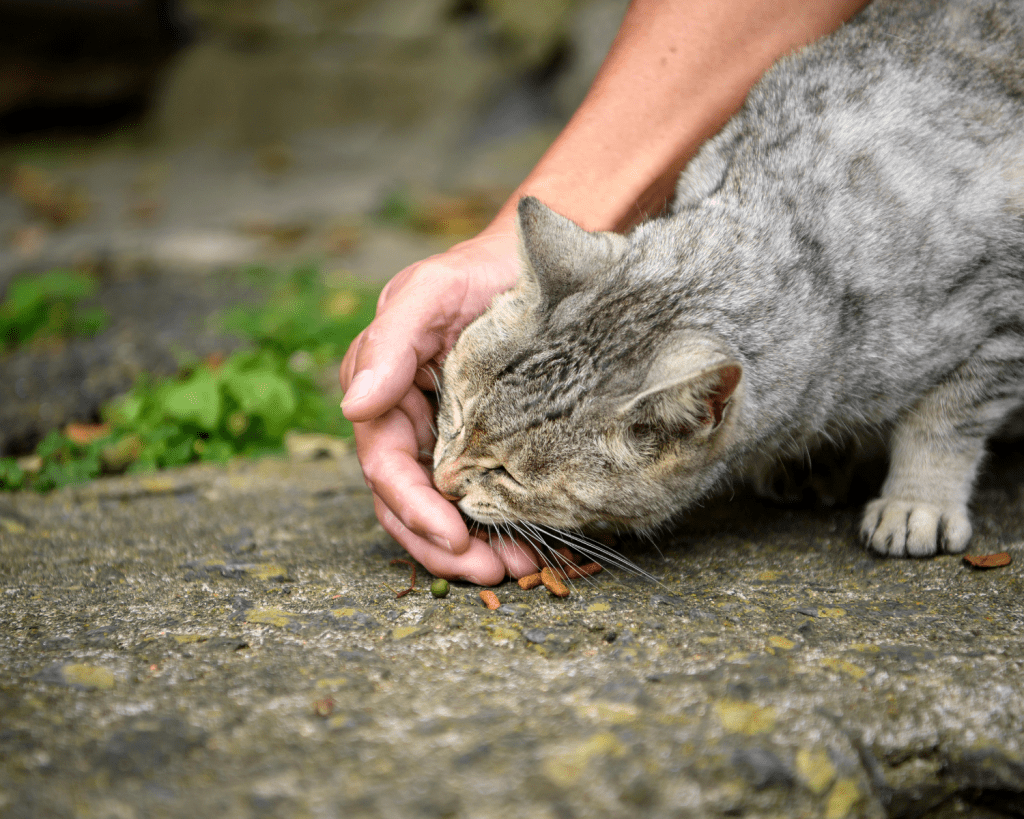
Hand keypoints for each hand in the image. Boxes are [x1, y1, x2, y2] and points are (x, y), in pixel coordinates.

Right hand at [340, 226, 542, 583]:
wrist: (531, 260)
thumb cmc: (477, 270)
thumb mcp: (430, 292)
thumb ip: (389, 343)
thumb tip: (353, 407)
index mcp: (380, 388)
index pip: (385, 464)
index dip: (414, 508)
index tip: (455, 538)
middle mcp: (404, 418)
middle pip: (407, 501)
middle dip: (444, 546)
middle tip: (494, 574)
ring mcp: (441, 433)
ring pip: (441, 507)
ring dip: (472, 548)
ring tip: (518, 570)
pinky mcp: (479, 441)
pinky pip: (477, 493)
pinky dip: (496, 525)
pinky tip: (528, 544)